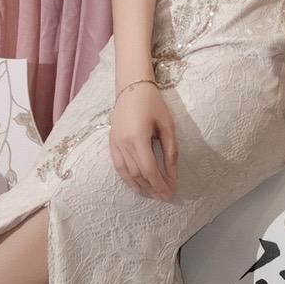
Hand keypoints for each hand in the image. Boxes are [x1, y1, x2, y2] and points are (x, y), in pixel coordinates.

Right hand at [108, 82, 176, 198]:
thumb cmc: (153, 104)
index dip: (160, 183)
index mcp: (138, 138)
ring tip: (153, 193)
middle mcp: (123, 143)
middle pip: (138, 173)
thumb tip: (173, 175)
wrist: (132, 88)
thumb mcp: (167, 126)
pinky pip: (118, 166)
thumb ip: (170, 151)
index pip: (149, 169)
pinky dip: (127, 178)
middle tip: (165, 196)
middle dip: (153, 187)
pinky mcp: (111, 142)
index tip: (170, 193)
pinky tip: (137, 185)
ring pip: (127, 173)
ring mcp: (115, 144)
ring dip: (141, 185)